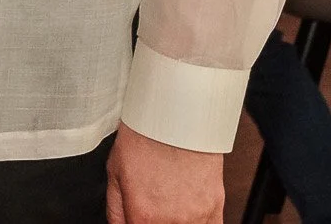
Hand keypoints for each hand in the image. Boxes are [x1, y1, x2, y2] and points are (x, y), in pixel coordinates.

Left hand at [105, 122, 221, 223]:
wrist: (175, 117)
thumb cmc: (144, 139)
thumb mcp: (114, 174)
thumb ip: (116, 211)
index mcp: (143, 215)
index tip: (136, 218)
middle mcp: (172, 221)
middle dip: (153, 221)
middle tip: (152, 209)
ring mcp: (197, 216)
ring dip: (174, 222)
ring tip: (168, 207)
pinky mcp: (216, 207)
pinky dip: (197, 223)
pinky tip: (187, 214)